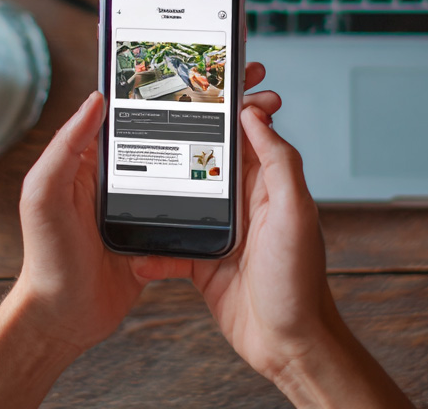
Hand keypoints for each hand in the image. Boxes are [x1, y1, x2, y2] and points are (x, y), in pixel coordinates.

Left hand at [9, 62, 276, 354]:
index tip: (208, 60)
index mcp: (98, 154)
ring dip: (227, 132)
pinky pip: (199, 194)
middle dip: (215, 97)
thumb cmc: (47, 257)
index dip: (173, 77)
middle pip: (176, 121)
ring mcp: (149, 195)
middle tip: (250, 79)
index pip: (139, 103)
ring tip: (262, 112)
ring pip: (194, 152)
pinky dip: (223, 177)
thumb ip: (65, 146)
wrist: (62, 317)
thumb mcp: (44, 194)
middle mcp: (127, 167)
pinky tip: (249, 167)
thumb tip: (96, 99)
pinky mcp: (164, 225)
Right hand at [130, 72, 331, 381]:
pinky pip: (170, 247)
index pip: (247, 132)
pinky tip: (136, 251)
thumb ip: (279, 161)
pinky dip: (152, 250)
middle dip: (181, 144)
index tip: (200, 85)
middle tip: (147, 125)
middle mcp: (245, 201)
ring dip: (157, 197)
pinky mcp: (203, 263)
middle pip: (207, 160)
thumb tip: (256, 114)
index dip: (228, 107)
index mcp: (269, 182)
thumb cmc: (299, 279)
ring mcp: (222, 231)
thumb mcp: (293, 211)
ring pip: (182, 200)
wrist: (288, 344)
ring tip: (128, 182)